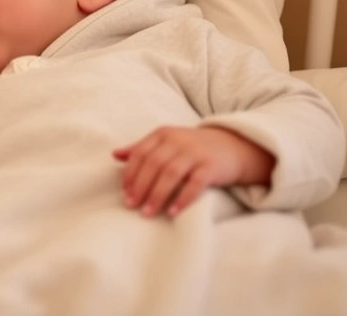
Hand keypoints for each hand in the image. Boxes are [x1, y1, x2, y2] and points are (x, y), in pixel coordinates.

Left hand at [112, 125, 274, 217]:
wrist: (232, 146)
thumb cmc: (191, 148)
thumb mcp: (166, 143)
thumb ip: (141, 148)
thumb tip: (115, 155)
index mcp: (163, 134)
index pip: (140, 153)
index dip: (130, 174)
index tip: (124, 193)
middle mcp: (178, 140)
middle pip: (153, 164)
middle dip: (140, 186)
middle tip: (132, 205)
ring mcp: (196, 152)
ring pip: (171, 174)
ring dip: (157, 195)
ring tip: (147, 212)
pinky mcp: (211, 166)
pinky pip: (195, 184)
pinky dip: (182, 198)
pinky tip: (172, 211)